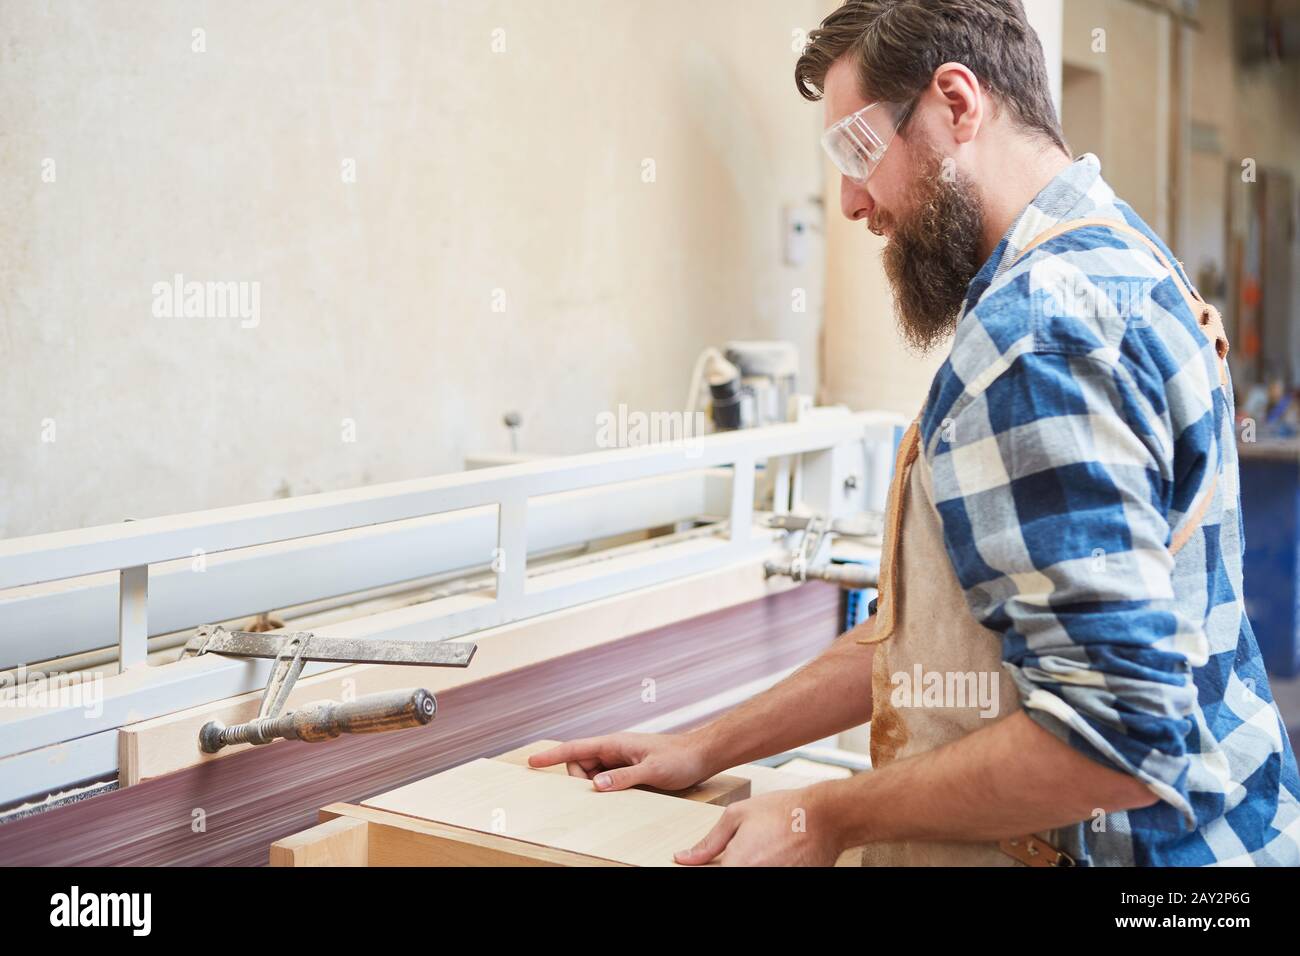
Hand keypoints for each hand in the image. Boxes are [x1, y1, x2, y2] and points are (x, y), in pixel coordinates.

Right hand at [527, 732, 712, 792]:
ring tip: (618, 794)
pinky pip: (606, 779)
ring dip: (594, 786)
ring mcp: (621, 759)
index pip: (575, 748)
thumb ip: (623, 777)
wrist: (702, 755)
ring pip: (592, 774)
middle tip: (597, 795)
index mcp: (615, 743)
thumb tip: (595, 785)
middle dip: (579, 781)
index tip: (533, 762)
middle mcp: (614, 749)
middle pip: (579, 764)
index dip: (553, 755)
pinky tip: (618, 796)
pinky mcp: (629, 769)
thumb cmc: (680, 758)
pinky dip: (605, 788)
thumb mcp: (652, 771)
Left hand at [674, 786, 843, 865]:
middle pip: (733, 875)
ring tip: (766, 850)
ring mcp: (773, 881)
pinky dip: (770, 865)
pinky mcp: (793, 881)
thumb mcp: (738, 815)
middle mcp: (754, 877)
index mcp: (736, 865)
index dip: (710, 868)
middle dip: (733, 864)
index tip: (712, 862)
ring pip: (749, 878)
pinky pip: (769, 877)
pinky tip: (776, 855)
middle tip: (749, 850)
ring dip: (752, 864)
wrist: (825, 818)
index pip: (711, 875)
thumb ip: (709, 842)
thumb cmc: (783, 811)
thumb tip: (683, 857)